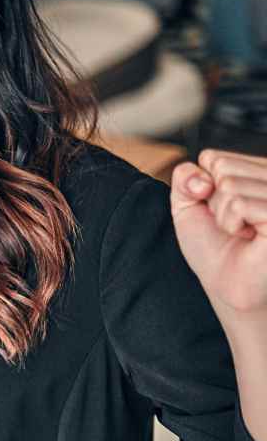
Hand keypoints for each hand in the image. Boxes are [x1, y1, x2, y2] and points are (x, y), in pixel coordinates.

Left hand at [170, 149, 266, 314]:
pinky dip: (232, 223)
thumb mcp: (187, 204)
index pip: (213, 157)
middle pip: (222, 168)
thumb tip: (204, 176)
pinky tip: (249, 236)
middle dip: (214, 201)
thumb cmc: (212, 245)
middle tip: (232, 224)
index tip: (219, 210)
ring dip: (224, 215)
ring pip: (229, 185)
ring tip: (242, 231)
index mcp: (256, 170)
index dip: (203, 188)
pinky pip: (239, 203)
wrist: (226, 283)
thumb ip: (185, 176)